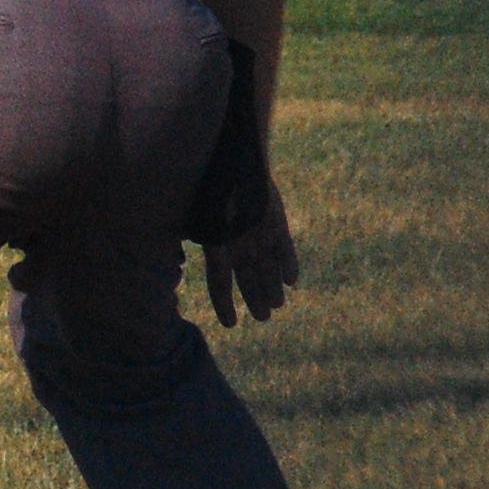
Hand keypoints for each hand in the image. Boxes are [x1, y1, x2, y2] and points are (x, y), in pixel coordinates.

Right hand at [202, 178, 299, 326]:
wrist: (238, 163)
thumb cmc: (214, 191)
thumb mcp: (203, 221)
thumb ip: (202, 243)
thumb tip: (197, 268)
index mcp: (218, 247)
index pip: (219, 283)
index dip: (224, 304)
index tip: (231, 325)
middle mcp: (240, 246)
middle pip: (247, 279)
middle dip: (255, 299)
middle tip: (264, 318)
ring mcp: (260, 236)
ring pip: (267, 269)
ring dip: (272, 288)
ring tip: (277, 306)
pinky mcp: (278, 225)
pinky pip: (286, 249)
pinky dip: (289, 264)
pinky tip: (291, 281)